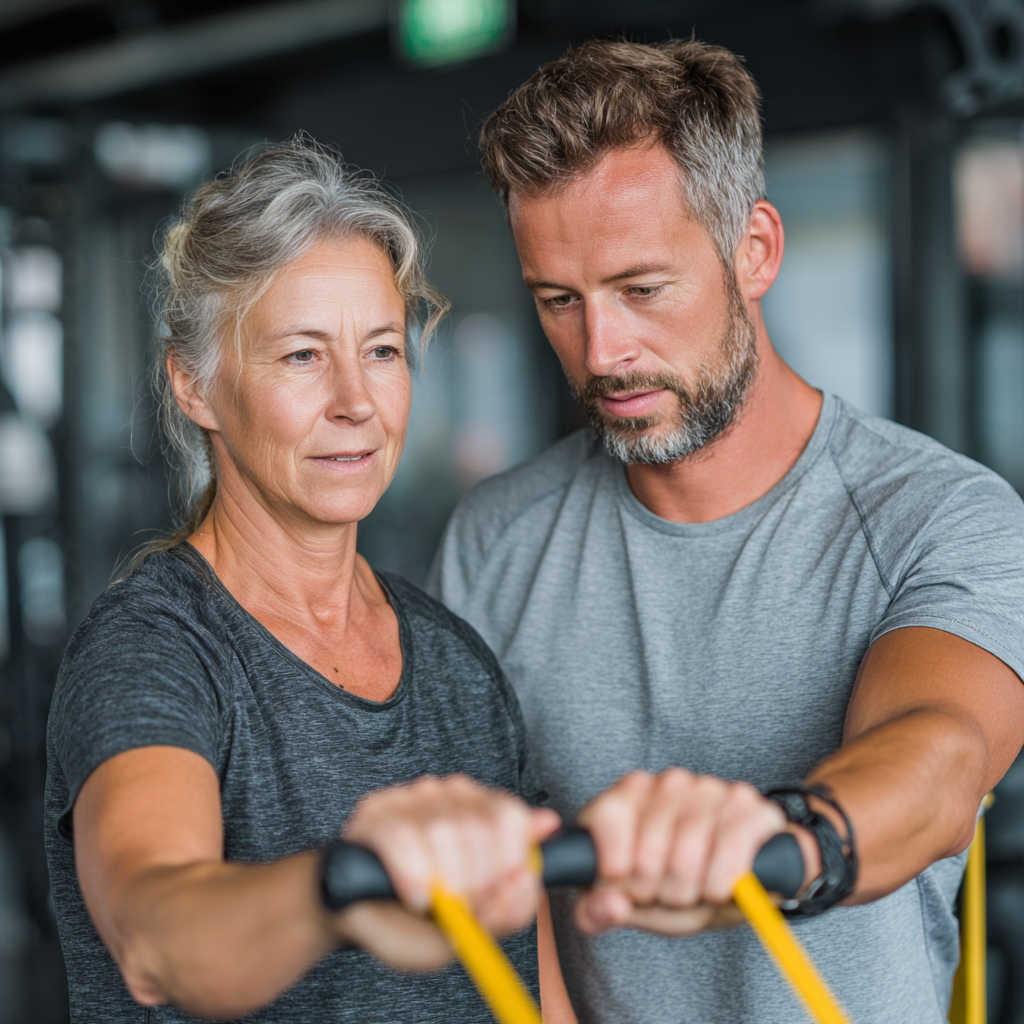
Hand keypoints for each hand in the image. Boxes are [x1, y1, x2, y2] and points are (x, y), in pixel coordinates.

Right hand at [335, 775, 560, 968]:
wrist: (358, 919)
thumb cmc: (417, 922)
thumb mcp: (471, 931)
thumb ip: (508, 912)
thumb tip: (527, 878)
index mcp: (484, 812)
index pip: (510, 816)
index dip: (506, 864)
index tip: (491, 896)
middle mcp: (451, 794)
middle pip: (481, 828)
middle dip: (473, 884)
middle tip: (458, 909)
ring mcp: (413, 797)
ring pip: (444, 832)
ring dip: (440, 885)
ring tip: (429, 904)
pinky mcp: (376, 809)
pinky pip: (402, 837)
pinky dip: (411, 876)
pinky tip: (412, 896)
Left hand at [575, 769, 801, 935]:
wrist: (727, 882)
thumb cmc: (669, 885)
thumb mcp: (627, 904)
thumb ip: (598, 911)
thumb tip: (612, 905)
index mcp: (626, 795)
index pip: (609, 823)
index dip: (617, 873)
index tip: (630, 889)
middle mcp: (667, 783)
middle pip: (648, 854)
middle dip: (658, 892)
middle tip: (668, 894)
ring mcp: (708, 788)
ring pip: (688, 857)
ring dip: (691, 893)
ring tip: (693, 890)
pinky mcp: (746, 803)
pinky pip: (730, 851)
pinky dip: (722, 884)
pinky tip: (719, 886)